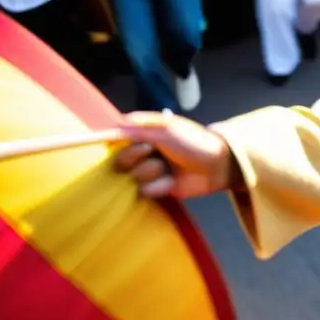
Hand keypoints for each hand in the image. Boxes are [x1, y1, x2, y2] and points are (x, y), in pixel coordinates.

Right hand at [115, 112, 234, 198]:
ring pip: (132, 177)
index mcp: (147, 134)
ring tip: (168, 168)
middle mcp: (145, 152)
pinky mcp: (158, 189)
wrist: (217, 166)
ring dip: (150, 171)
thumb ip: (136, 129)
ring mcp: (151, 171)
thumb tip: (110, 128)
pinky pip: (145, 191)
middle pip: (120, 160)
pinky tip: (173, 181)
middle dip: (134, 156)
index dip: (111, 141)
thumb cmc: (193, 141)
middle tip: (150, 150)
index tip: (103, 141)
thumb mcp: (165, 130)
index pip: (119, 137)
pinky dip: (159, 186)